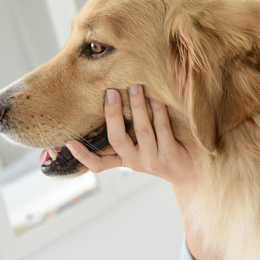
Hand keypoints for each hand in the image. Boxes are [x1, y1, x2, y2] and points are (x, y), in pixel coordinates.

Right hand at [66, 85, 194, 186]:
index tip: (68, 142)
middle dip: (113, 114)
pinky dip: (158, 111)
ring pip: (142, 130)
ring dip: (137, 106)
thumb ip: (126, 136)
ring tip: (135, 86)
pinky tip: (157, 97)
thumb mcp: (140, 150)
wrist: (191, 173)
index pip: (98, 164)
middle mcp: (136, 162)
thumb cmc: (161, 152)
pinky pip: (163, 128)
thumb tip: (110, 104)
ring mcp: (153, 159)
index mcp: (124, 160)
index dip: (83, 155)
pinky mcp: (171, 155)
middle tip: (110, 91)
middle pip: (118, 139)